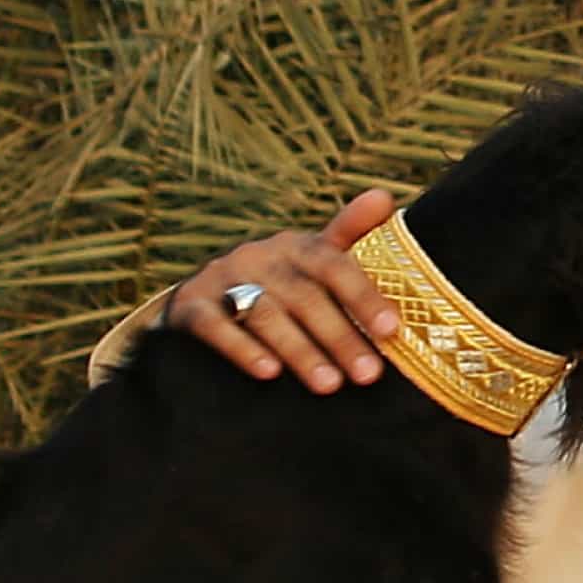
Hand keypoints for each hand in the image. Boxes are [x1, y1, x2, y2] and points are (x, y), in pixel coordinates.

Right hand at [164, 188, 401, 391]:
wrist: (198, 303)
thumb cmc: (274, 286)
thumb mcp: (310, 262)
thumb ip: (350, 236)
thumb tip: (384, 197)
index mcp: (295, 246)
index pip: (333, 264)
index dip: (363, 295)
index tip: (391, 329)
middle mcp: (258, 256)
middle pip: (303, 295)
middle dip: (339, 336)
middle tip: (368, 375)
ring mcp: (221, 280)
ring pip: (265, 314)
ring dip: (300, 350)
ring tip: (329, 385)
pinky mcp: (190, 307)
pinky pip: (214, 326)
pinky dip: (241, 349)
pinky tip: (269, 374)